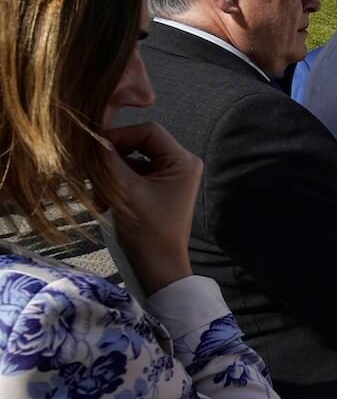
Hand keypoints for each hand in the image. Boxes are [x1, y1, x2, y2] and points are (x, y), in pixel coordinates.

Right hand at [102, 122, 202, 294]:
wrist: (157, 266)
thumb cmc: (147, 230)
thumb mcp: (125, 191)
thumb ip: (108, 161)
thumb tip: (91, 137)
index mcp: (183, 161)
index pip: (148, 131)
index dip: (120, 136)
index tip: (95, 149)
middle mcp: (181, 164)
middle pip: (139, 144)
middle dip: (113, 160)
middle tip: (93, 176)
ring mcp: (170, 176)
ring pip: (132, 160)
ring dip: (111, 175)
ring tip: (99, 196)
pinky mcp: (158, 188)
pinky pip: (133, 175)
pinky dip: (116, 185)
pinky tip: (103, 203)